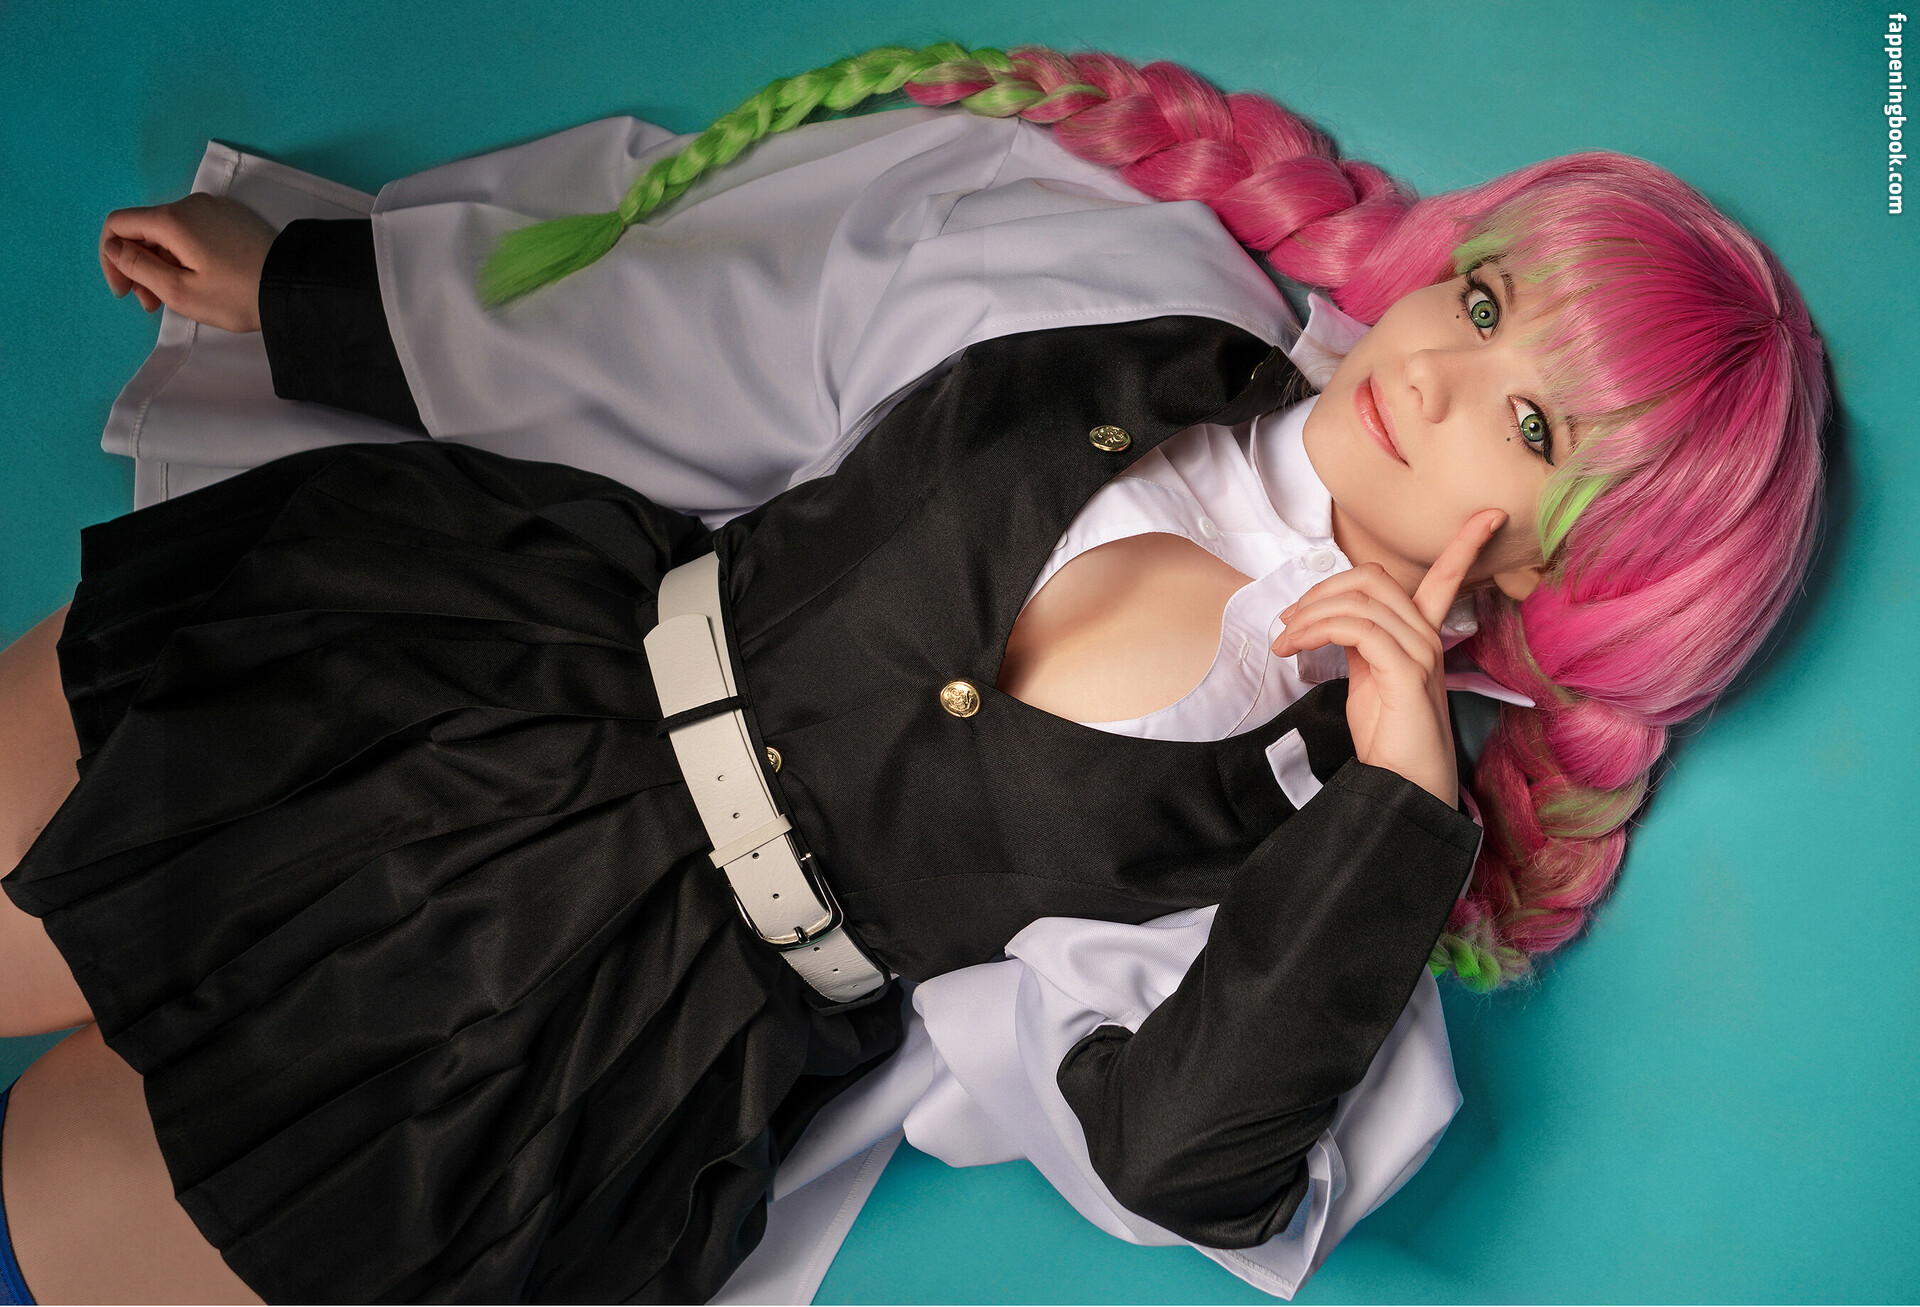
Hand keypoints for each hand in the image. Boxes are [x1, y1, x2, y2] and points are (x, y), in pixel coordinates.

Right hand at [99, 193, 274, 332]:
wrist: (295, 289)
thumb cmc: (238, 295)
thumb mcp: (179, 290)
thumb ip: (137, 266)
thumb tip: (112, 247)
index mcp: (173, 219)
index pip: (119, 224)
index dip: (111, 257)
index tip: (125, 290)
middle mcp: (192, 205)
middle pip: (145, 230)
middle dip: (139, 266)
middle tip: (151, 304)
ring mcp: (215, 210)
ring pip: (170, 234)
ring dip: (161, 264)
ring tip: (173, 299)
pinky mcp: (232, 220)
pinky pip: (193, 233)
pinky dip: (184, 256)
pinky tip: (197, 282)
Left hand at [1270, 510, 1503, 805]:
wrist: (1404, 784)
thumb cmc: (1388, 734)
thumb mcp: (1369, 677)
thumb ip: (1361, 642)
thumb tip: (1332, 620)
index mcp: (1423, 634)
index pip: (1447, 577)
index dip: (1466, 544)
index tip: (1488, 515)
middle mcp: (1427, 636)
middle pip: (1374, 578)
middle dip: (1322, 589)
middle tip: (1288, 619)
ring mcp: (1421, 652)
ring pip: (1361, 601)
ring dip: (1309, 615)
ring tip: (1283, 640)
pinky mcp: (1406, 672)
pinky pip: (1357, 629)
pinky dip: (1318, 630)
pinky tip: (1296, 647)